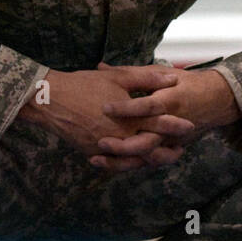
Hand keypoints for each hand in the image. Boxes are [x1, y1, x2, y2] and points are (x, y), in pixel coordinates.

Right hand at [19, 63, 196, 171]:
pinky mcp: (93, 153)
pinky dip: (128, 164)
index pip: (158, 123)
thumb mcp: (118, 76)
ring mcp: (106, 148)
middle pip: (150, 147)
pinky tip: (135, 161)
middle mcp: (119, 136)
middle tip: (180, 149)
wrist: (51, 100)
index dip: (176, 125)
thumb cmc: (84, 84)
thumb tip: (171, 79)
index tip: (190, 126)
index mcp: (128, 116)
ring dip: (149, 160)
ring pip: (134, 160)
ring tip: (162, 158)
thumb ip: (147, 79)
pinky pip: (115, 163)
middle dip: (167, 149)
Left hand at [94, 63, 241, 168]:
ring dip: (122, 162)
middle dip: (123, 146)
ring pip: (147, 158)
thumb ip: (131, 73)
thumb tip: (101, 67)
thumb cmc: (186, 82)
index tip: (104, 108)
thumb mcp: (160, 73)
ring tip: (96, 159)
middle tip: (100, 143)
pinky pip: (150, 162)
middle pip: (148, 142)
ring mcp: (172, 140)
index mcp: (170, 100)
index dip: (126, 108)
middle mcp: (172, 124)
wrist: (217, 100)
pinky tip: (109, 165)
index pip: (148, 107)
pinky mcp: (171, 149)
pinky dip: (130, 166)